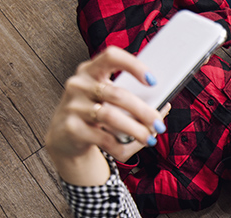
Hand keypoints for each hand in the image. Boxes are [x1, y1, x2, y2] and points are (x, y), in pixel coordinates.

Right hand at [45, 47, 163, 168]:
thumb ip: (133, 100)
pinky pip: (103, 138)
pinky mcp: (71, 128)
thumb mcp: (109, 101)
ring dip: (135, 130)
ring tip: (149, 139)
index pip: (111, 56)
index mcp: (91, 71)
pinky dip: (120, 146)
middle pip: (117, 94)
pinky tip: (128, 148)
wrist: (65, 138)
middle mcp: (79, 84)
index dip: (133, 65)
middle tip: (159, 124)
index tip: (153, 80)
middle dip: (143, 111)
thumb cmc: (94, 115)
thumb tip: (165, 106)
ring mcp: (73, 106)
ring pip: (110, 116)